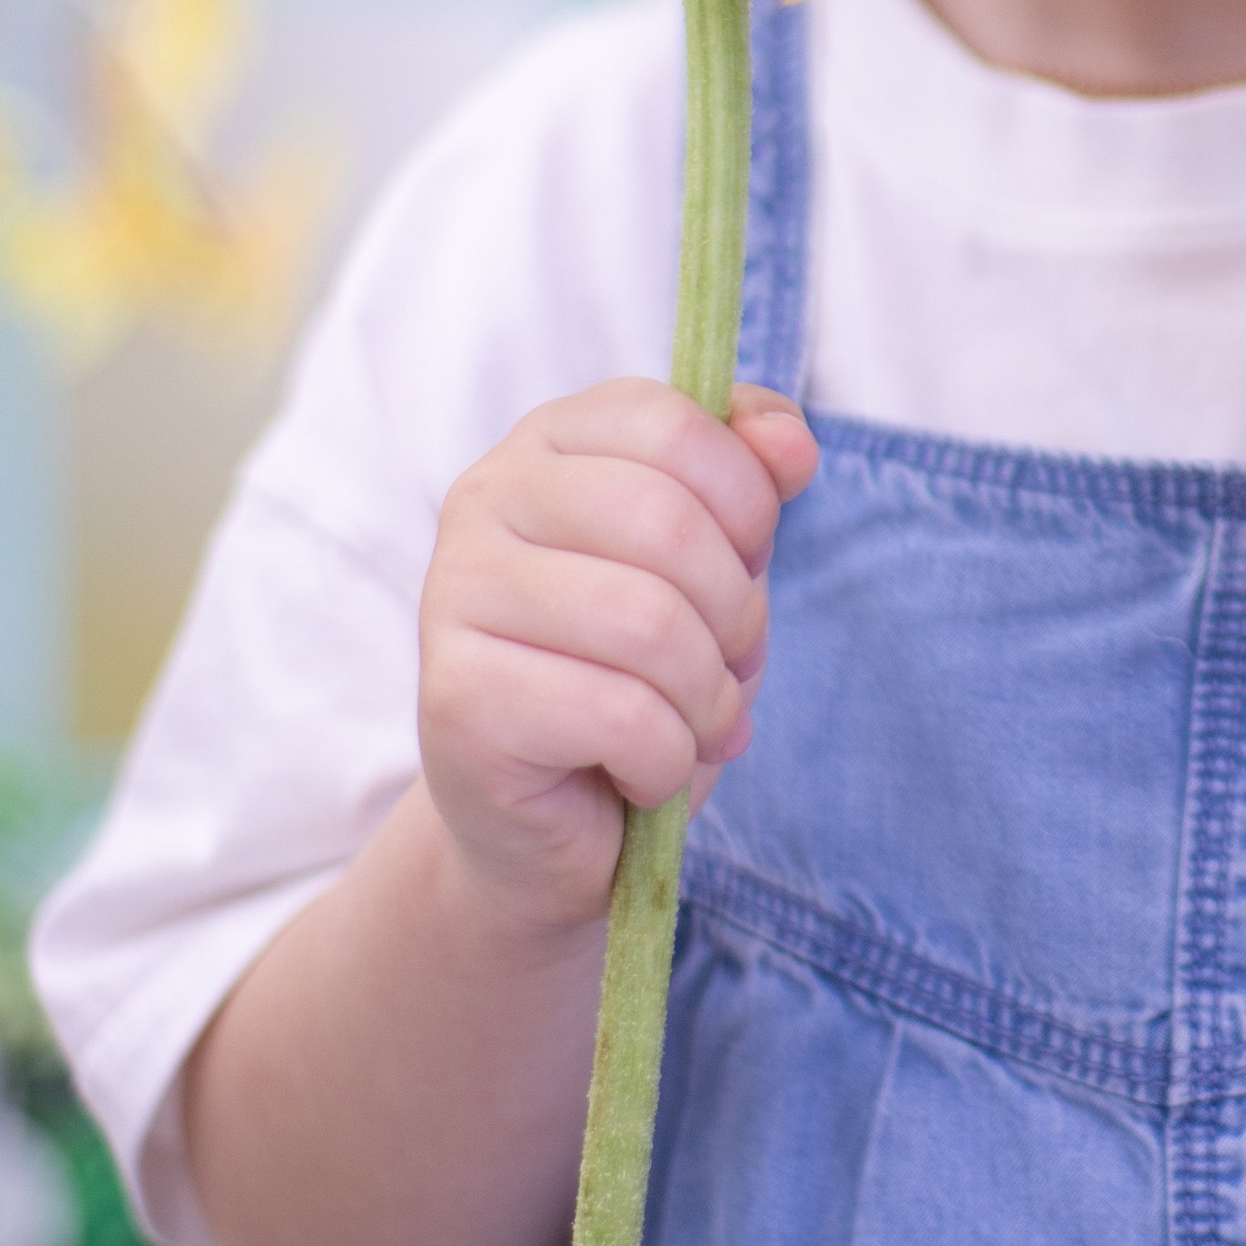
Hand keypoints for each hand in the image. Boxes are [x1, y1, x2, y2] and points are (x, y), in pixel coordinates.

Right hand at [417, 380, 817, 938]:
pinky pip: (619, 716)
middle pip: (667, 524)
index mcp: (548, 441)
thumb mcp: (715, 562)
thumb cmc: (638, 673)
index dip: (747, 502)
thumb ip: (751, 480)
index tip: (749, 561)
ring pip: (647, 624)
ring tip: (695, 725)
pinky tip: (642, 772)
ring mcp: (454, 595)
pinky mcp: (455, 699)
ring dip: (707, 698)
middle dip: (736, 615)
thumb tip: (791, 441)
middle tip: (729, 667)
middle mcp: (483, 498)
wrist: (549, 822)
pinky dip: (666, 760)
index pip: (673, 423)